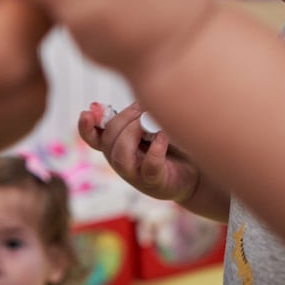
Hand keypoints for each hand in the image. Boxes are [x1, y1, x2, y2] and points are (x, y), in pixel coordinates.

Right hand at [79, 102, 199, 203]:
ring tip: (152, 123)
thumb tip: (137, 101)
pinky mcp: (156, 183)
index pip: (93, 138)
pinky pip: (149, 167)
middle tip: (142, 108)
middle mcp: (122, 162)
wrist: (199, 172)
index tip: (87, 112)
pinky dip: (155, 150)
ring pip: (120, 157)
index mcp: (117, 146)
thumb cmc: (175, 146)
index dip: (85, 127)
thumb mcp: (154, 126)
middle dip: (123, 120)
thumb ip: (140, 115)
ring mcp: (137, 176)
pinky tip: (163, 136)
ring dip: (133, 134)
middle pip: (108, 141)